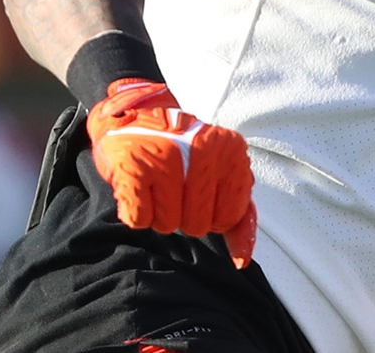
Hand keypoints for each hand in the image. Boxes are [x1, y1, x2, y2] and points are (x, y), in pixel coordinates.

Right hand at [87, 79, 256, 267]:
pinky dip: (137, 213)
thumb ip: (238, 214)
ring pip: (167, 224)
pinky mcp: (133, 166)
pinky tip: (139, 188)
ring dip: (159, 215)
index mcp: (231, 150)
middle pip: (198, 225)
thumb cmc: (181, 153)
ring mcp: (167, 156)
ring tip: (156, 187)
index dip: (211, 216)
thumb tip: (241, 260)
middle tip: (174, 189)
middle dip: (184, 217)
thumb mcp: (221, 174)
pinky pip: (139, 219)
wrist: (134, 116)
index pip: (228, 218)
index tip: (200, 195)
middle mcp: (203, 150)